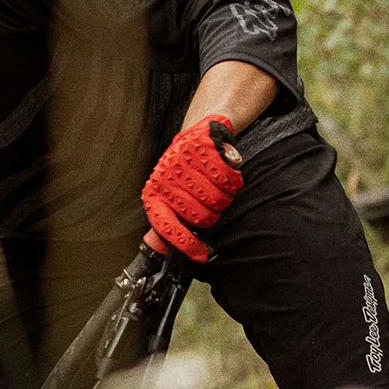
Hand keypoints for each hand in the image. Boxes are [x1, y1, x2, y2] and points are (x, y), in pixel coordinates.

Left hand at [142, 113, 243, 262]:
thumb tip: (163, 249)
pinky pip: (228, 181)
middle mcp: (167, 181)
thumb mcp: (170, 195)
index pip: (167, 228)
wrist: (197, 133)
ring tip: (216, 185)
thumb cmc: (183, 170)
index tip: (201, 256)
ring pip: (217, 201)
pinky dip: (233, 181)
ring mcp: (184, 165)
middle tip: (209, 201)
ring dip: (224, 197)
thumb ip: (169, 219)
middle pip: (202, 218)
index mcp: (155, 196)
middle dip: (211, 214)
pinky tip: (227, 174)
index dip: (186, 244)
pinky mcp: (204, 150)